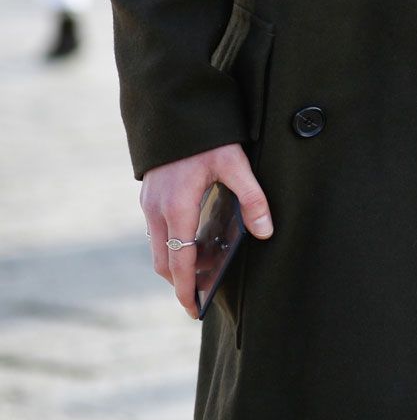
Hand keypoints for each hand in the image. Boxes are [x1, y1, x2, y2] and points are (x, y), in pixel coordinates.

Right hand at [141, 143, 272, 317]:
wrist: (173, 109)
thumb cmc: (207, 137)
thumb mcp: (235, 163)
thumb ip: (252, 197)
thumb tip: (265, 231)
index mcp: (177, 207)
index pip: (179, 261)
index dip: (185, 288)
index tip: (193, 309)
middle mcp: (157, 210)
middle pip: (164, 261)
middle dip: (180, 281)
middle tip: (202, 296)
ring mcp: (149, 204)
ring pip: (159, 247)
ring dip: (176, 263)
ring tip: (203, 273)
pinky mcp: (150, 196)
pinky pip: (158, 232)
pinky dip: (172, 246)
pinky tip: (195, 243)